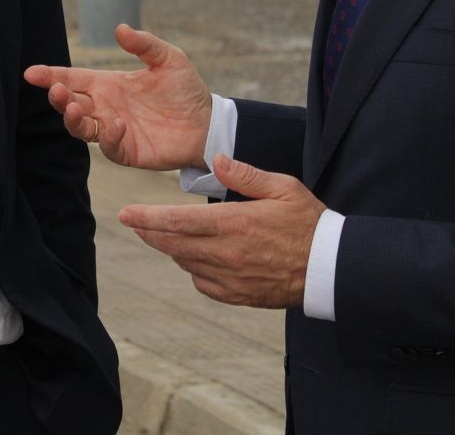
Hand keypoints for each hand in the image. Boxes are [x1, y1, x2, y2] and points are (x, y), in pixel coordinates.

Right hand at [24, 24, 211, 170]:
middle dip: (59, 98)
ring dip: (73, 119)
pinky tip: (117, 124)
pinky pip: (108, 145)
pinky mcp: (126, 150)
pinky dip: (108, 136)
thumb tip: (119, 28)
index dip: (51, 75)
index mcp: (108, 83)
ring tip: (75, 109)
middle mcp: (105, 106)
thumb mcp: (169, 59)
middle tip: (56, 91)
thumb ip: (144, 44)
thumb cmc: (185, 90)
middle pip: (70, 103)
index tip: (31, 73)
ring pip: (80, 127)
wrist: (207, 123)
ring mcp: (113, 129)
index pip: (73, 78)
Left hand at [119, 154, 325, 309]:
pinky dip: (194, 269)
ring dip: (171, 248)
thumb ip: (245, 174)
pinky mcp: (238, 295)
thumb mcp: (282, 187)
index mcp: (233, 224)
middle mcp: (226, 254)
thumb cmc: (308, 222)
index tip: (125, 214)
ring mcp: (230, 278)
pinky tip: (197, 258)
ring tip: (165, 234)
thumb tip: (215, 159)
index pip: (177, 221)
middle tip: (133, 222)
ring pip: (186, 263)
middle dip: (149, 232)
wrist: (329, 268)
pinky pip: (203, 284)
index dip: (147, 217)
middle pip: (173, 244)